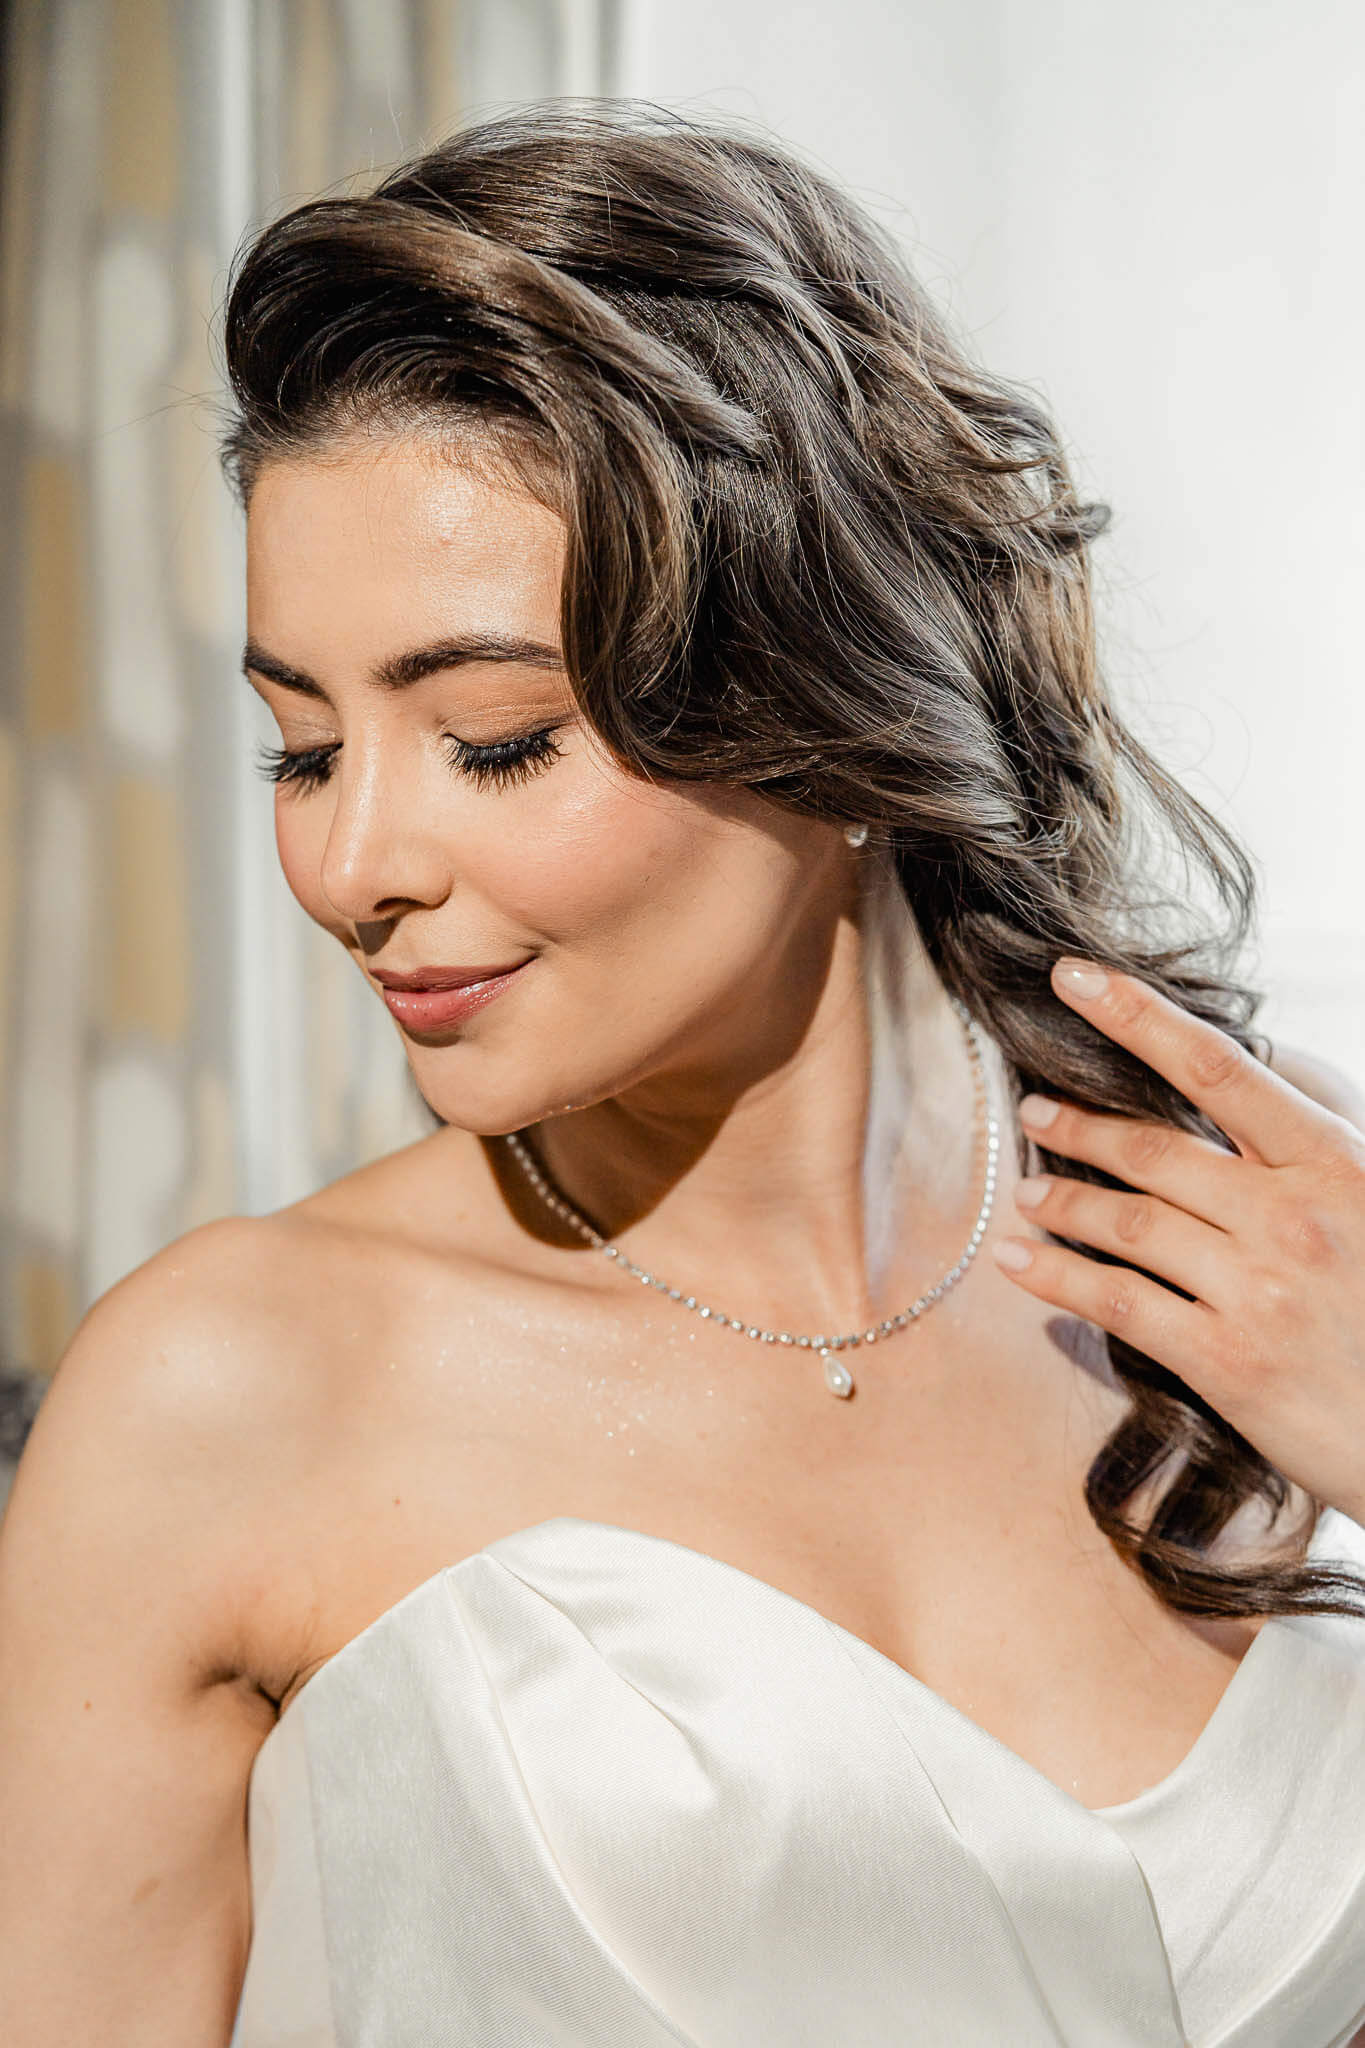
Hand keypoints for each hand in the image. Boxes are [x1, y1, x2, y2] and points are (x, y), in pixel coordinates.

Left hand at [991, 957, 1364, 1526]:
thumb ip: (1313, 1133)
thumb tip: (1254, 1060)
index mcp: (1335, 1163)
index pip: (1219, 1067)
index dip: (1137, 1015)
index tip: (1072, 977)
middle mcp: (1293, 1217)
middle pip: (1156, 1150)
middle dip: (1081, 1125)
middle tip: (1034, 1110)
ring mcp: (1257, 1289)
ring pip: (1127, 1221)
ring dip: (1063, 1201)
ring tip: (1032, 1193)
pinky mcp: (1225, 1358)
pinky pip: (1116, 1300)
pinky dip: (1054, 1276)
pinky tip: (1017, 1260)